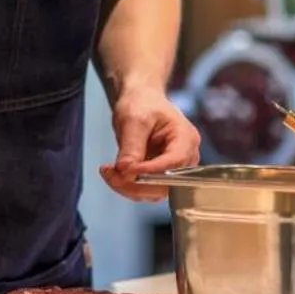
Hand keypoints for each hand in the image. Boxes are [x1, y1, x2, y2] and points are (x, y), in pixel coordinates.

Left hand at [99, 86, 200, 202]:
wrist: (140, 102)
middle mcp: (185, 157)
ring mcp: (174, 169)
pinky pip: (146, 189)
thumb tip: (125, 171)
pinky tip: (113, 172)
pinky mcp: (161, 176)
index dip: (151, 171)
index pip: (174, 162)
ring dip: (128, 186)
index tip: (126, 171)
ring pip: (154, 191)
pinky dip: (127, 185)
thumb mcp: (134, 120)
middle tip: (110, 172)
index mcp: (186, 138)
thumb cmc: (142, 104)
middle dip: (136, 183)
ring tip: (108, 171)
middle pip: (166, 183)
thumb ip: (131, 146)